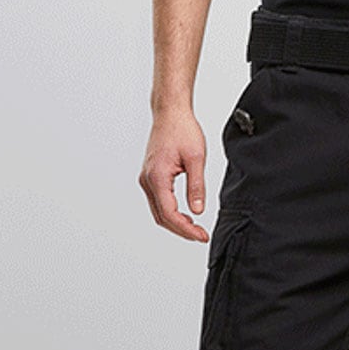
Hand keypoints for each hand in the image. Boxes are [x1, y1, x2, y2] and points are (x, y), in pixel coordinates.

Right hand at [139, 110, 209, 241]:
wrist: (170, 113)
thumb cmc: (182, 130)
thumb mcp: (196, 158)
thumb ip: (196, 186)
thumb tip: (198, 210)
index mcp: (157, 177)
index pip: (170, 214)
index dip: (186, 229)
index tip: (201, 236)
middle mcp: (147, 180)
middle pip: (161, 217)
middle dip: (181, 230)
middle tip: (201, 236)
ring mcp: (146, 179)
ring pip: (158, 211)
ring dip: (175, 223)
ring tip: (195, 229)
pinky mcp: (150, 176)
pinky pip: (158, 201)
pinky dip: (170, 212)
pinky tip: (185, 215)